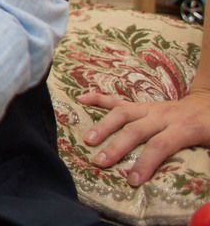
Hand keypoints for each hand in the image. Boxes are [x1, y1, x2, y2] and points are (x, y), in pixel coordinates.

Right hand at [79, 87, 209, 184]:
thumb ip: (205, 160)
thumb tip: (194, 181)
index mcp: (183, 127)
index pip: (160, 145)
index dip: (145, 163)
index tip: (133, 181)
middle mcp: (163, 115)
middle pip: (136, 130)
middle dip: (116, 146)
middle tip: (100, 162)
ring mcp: (151, 107)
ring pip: (123, 113)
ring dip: (103, 126)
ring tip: (88, 139)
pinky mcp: (142, 105)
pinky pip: (118, 100)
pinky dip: (99, 99)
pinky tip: (81, 97)